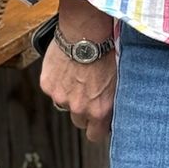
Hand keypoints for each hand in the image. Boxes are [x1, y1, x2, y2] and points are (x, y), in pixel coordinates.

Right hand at [39, 1, 116, 142]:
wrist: (87, 32)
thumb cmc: (109, 51)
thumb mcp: (120, 78)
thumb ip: (114, 99)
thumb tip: (116, 109)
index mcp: (100, 109)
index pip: (95, 135)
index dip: (98, 128)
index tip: (102, 121)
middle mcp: (79, 107)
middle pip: (79, 121)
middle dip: (85, 111)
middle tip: (91, 92)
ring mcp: (61, 97)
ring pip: (65, 104)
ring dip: (71, 95)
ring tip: (81, 74)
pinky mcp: (48, 85)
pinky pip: (53, 89)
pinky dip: (59, 81)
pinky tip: (69, 65)